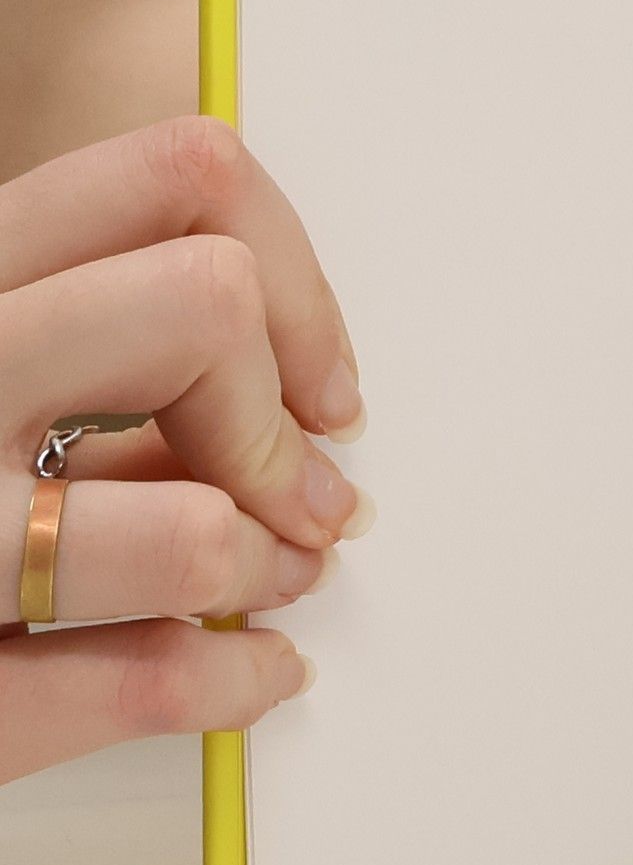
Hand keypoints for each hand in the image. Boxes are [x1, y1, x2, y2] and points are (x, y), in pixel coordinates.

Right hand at [0, 117, 369, 781]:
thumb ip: (87, 354)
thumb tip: (285, 394)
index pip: (177, 179)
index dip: (292, 281)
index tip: (314, 378)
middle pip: (204, 306)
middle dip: (279, 419)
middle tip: (300, 488)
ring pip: (194, 531)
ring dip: (265, 562)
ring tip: (270, 577)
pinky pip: (148, 685)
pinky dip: (237, 678)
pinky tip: (255, 669)